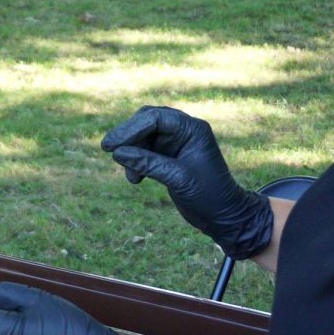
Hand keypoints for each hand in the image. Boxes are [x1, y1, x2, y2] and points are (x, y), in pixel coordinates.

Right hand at [101, 106, 272, 258]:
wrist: (224, 216)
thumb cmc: (209, 196)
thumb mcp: (177, 179)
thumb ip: (147, 163)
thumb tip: (117, 152)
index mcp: (192, 130)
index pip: (155, 118)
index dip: (130, 129)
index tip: (110, 146)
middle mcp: (184, 132)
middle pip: (146, 121)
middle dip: (128, 136)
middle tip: (109, 150)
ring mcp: (176, 143)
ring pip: (142, 137)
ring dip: (131, 153)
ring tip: (131, 176)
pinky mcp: (168, 157)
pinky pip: (143, 151)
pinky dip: (135, 162)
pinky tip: (136, 179)